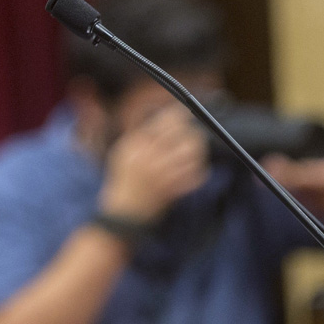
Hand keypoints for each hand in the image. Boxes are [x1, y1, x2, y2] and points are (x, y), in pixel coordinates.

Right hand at [97, 105, 209, 223]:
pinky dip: (200, 168)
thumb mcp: (123, 151)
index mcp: (137, 147)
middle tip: (192, 131)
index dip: (177, 115)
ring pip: (192, 154)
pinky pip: (196, 175)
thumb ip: (139, 133)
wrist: (125, 211)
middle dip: (191, 132)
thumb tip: (159, 114)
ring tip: (195, 147)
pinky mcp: (175, 190)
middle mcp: (151, 160)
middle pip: (182, 137)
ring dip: (197, 149)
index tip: (183, 112)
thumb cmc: (124, 178)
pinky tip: (195, 165)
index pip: (162, 124)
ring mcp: (164, 176)